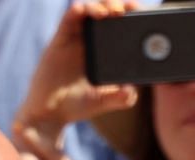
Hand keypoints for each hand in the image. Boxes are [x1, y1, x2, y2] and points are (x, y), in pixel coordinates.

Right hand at [13, 0, 140, 134]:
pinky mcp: (60, 39)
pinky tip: (88, 11)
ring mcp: (75, 38)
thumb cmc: (77, 105)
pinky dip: (79, 10)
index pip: (119, 25)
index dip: (130, 15)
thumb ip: (120, 98)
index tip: (143, 13)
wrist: (51, 113)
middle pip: (105, 11)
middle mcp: (90, 41)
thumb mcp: (104, 102)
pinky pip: (69, 18)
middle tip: (131, 8)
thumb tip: (132, 89)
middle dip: (119, 4)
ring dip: (102, 5)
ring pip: (88, 10)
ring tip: (113, 11)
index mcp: (104, 51)